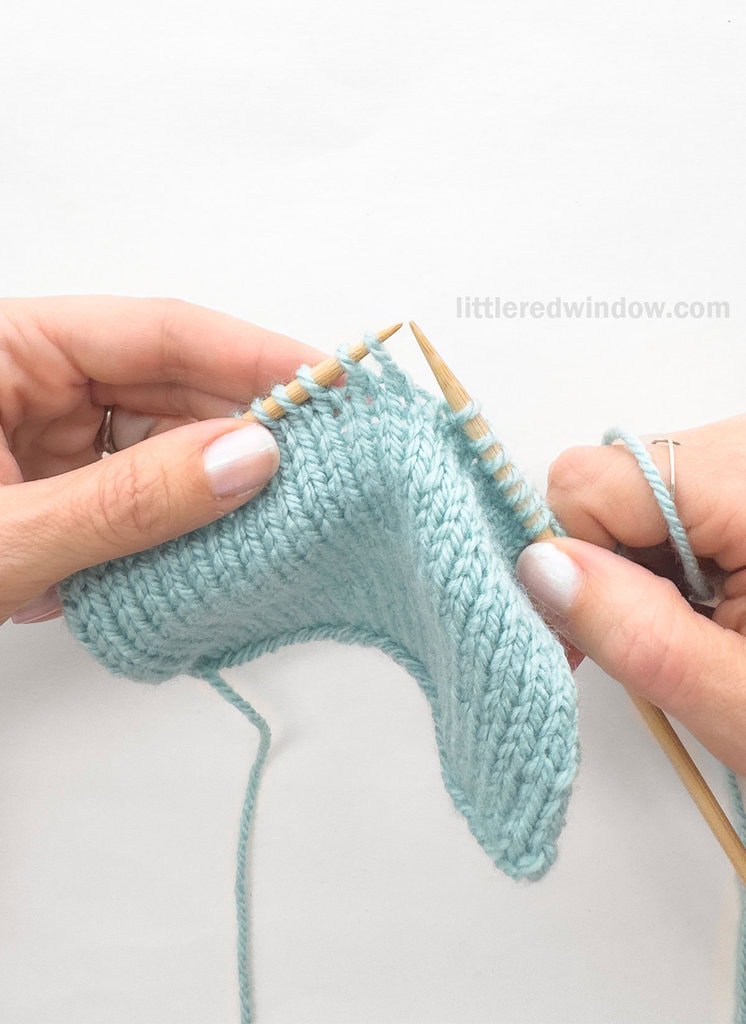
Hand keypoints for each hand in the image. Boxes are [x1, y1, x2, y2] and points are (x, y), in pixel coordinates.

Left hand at [1, 296, 327, 626]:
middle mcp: (32, 380)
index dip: (251, 356)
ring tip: (276, 511)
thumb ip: (128, 499)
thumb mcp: (11, 534)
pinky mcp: (50, 489)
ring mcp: (40, 435)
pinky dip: (171, 520)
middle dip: (241, 427)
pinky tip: (210, 542)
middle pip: (165, 384)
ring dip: (210, 482)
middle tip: (323, 458)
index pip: (155, 334)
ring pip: (155, 441)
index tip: (330, 384)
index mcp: (8, 348)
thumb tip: (250, 458)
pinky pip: (132, 488)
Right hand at [516, 416, 745, 773]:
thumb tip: (538, 564)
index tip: (592, 634)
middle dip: (612, 564)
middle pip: (610, 478)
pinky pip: (672, 496)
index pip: (588, 481)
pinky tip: (718, 598)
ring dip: (646, 564)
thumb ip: (635, 630)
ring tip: (706, 624)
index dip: (572, 560)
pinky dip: (675, 554)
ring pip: (635, 488)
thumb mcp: (736, 697)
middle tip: (667, 639)